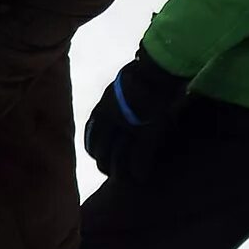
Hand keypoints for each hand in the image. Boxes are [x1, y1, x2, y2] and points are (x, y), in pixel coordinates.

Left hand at [83, 47, 189, 177]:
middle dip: (106, 165)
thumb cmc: (142, 75)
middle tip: (113, 172)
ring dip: (120, 171)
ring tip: (126, 179)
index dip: (96, 150)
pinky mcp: (145, 132)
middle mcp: (109, 121)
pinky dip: (139, 171)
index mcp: (102, 109)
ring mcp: (127, 128)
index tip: (101, 157)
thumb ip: (115, 102)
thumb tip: (117, 107)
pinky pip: (137, 158)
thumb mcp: (119, 88)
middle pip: (101, 151)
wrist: (157, 69)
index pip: (91, 137)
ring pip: (116, 158)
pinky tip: (141, 178)